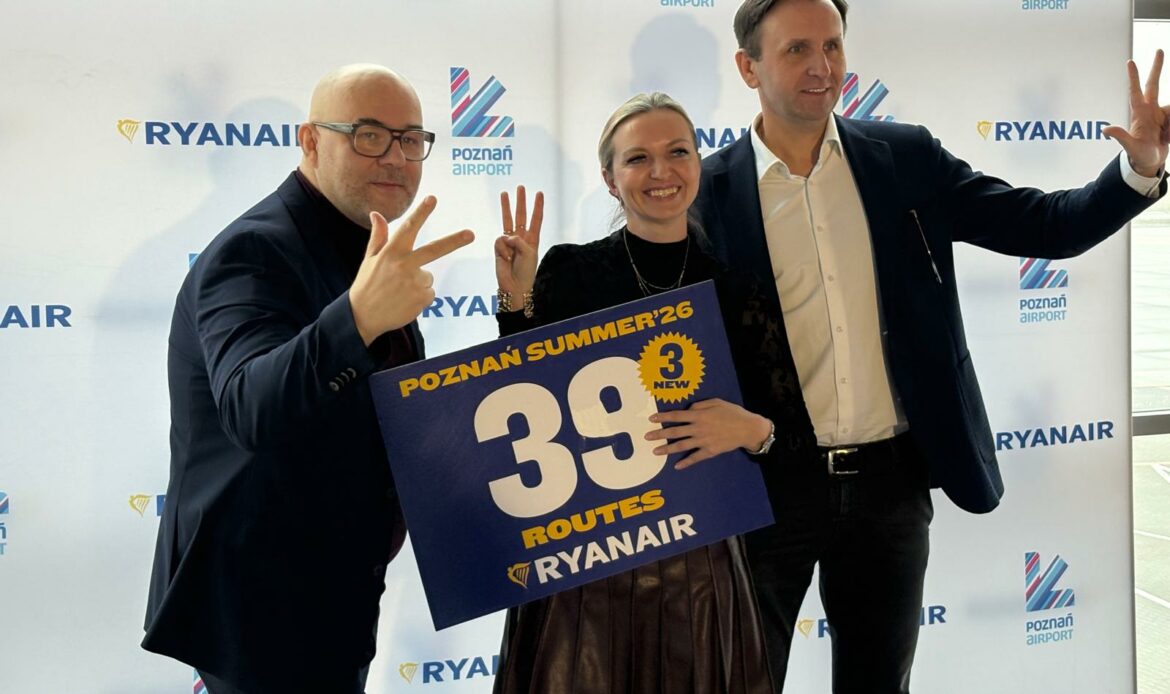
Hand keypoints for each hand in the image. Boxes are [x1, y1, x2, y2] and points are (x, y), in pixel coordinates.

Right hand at [349, 196, 473, 344]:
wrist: (363, 317)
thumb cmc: (366, 285)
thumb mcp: (369, 259)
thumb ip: (379, 236)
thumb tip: (376, 213)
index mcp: (391, 253)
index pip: (408, 228)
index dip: (422, 212)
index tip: (433, 199)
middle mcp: (404, 265)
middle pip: (434, 249)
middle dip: (454, 241)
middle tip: (471, 234)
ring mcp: (414, 283)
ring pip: (428, 276)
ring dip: (418, 282)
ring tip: (399, 291)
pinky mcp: (421, 299)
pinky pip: (429, 292)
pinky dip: (420, 296)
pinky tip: (404, 300)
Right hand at [494, 185, 543, 298]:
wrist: (514, 286)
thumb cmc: (525, 272)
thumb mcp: (529, 254)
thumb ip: (519, 240)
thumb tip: (506, 235)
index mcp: (533, 240)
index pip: (536, 220)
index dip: (538, 207)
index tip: (539, 193)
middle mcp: (521, 238)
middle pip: (521, 215)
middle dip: (521, 201)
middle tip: (521, 187)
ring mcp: (509, 242)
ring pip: (507, 220)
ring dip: (506, 206)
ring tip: (504, 193)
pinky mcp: (499, 247)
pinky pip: (500, 240)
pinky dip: (503, 249)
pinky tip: (505, 258)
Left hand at [644, 398, 772, 469]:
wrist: (748, 429)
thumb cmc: (733, 413)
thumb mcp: (716, 402)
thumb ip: (700, 405)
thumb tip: (688, 409)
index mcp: (699, 415)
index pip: (677, 416)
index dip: (663, 417)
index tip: (652, 419)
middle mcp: (698, 428)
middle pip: (675, 432)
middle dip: (659, 434)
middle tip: (647, 437)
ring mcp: (703, 441)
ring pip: (682, 446)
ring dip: (667, 449)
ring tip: (655, 451)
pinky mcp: (710, 451)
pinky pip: (695, 458)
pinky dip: (686, 462)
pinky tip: (677, 466)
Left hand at [1103, 49, 1169, 177]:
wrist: (1150, 163)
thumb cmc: (1139, 156)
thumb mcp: (1130, 147)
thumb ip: (1120, 137)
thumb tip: (1106, 129)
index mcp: (1140, 113)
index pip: (1135, 91)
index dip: (1133, 77)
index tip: (1130, 61)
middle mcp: (1150, 110)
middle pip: (1154, 84)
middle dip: (1157, 67)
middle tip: (1159, 50)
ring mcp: (1160, 114)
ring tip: (1164, 138)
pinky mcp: (1169, 120)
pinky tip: (1168, 138)